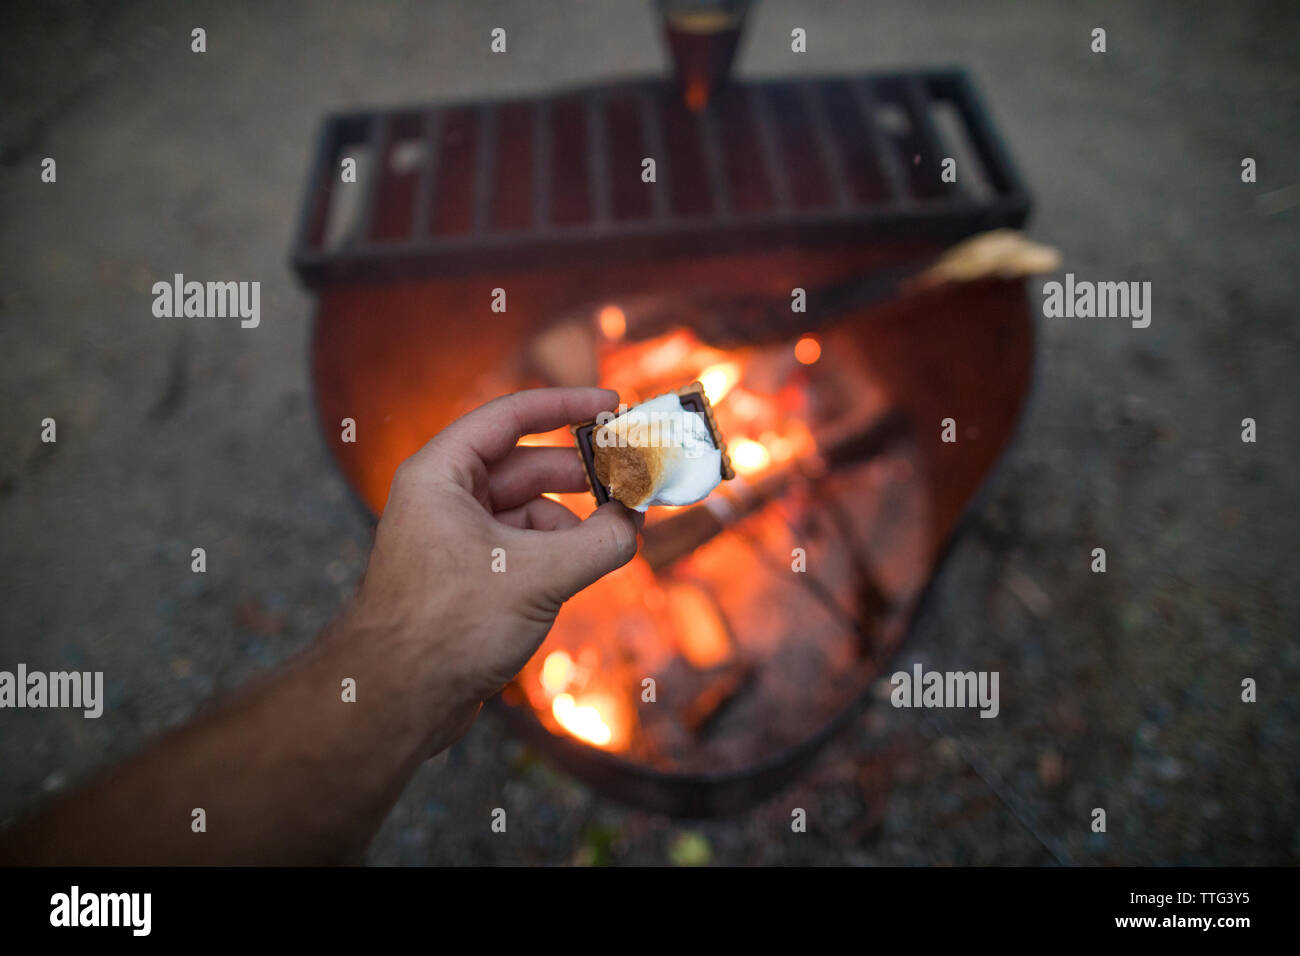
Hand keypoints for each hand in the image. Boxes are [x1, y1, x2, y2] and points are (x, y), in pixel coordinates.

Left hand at [344, 387, 642, 746]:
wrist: (394, 701)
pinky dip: (558, 554)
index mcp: (442, 475)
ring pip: (529, 512)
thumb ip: (598, 542)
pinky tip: (587, 569)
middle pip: (526, 466)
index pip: (509, 418)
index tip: (611, 403)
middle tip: (632, 477)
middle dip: (581, 474)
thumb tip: (633, 524)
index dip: (564, 406)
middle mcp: (445, 500)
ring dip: (574, 522)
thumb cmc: (445, 627)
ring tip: (617, 536)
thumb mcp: (537, 577)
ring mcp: (457, 541)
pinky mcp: (469, 579)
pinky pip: (524, 548)